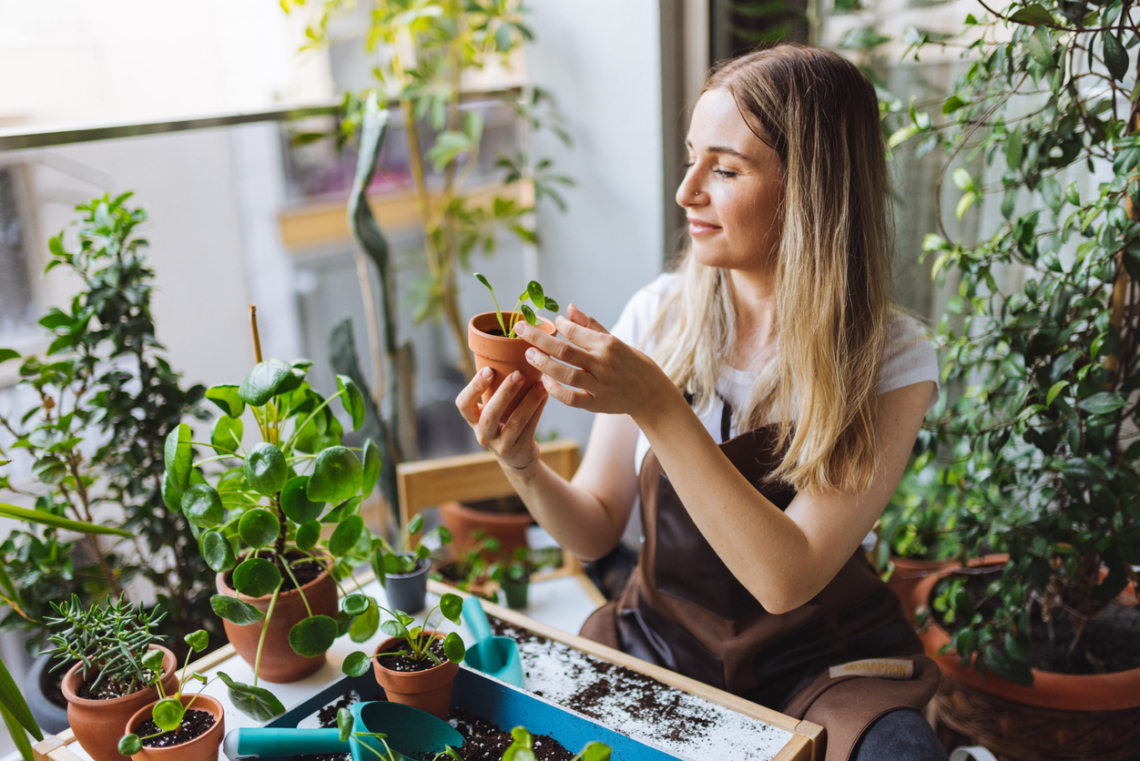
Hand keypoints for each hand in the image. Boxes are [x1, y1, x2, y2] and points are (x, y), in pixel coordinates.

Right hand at [455, 366, 547, 469]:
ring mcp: (500, 445)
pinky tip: (545, 394)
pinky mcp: (519, 450)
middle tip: (518, 374)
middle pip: (490, 414)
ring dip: (529, 400)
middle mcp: (483, 434)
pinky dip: (538, 409)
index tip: (488, 371)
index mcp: (473, 419)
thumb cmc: (504, 422)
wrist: (518, 457)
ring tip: (540, 384)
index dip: (474, 388)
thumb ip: (496, 389)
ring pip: (515, 422)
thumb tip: (512, 352)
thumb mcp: (494, 409)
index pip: (463, 404)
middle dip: (505, 393)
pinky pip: (530, 427)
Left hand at [515, 304, 672, 417]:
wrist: (650, 393)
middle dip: (538, 339)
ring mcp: (599, 386)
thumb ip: (589, 325)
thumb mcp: (615, 340)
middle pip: (564, 351)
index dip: (559, 325)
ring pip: (565, 375)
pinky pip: (570, 398)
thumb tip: (568, 307)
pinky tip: (544, 380)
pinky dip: (555, 390)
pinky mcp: (596, 404)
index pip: (576, 332)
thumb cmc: (631, 363)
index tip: (551, 321)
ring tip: (528, 355)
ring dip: (543, 364)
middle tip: (520, 329)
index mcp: (609, 345)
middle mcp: (603, 364)